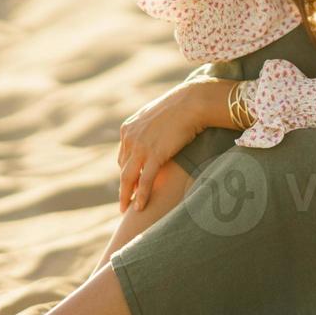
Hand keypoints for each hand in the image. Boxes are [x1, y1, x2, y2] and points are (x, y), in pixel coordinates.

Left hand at [117, 80, 210, 211]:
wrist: (192, 103)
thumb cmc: (180, 107)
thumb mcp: (156, 117)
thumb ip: (149, 129)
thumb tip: (153, 136)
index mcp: (128, 129)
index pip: (123, 156)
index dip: (127, 172)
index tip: (129, 184)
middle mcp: (129, 138)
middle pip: (123, 169)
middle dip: (124, 187)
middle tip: (124, 202)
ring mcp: (140, 147)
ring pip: (129, 178)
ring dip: (127, 196)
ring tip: (127, 211)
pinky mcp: (154, 154)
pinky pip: (144, 180)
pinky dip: (141, 195)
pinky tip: (140, 207)